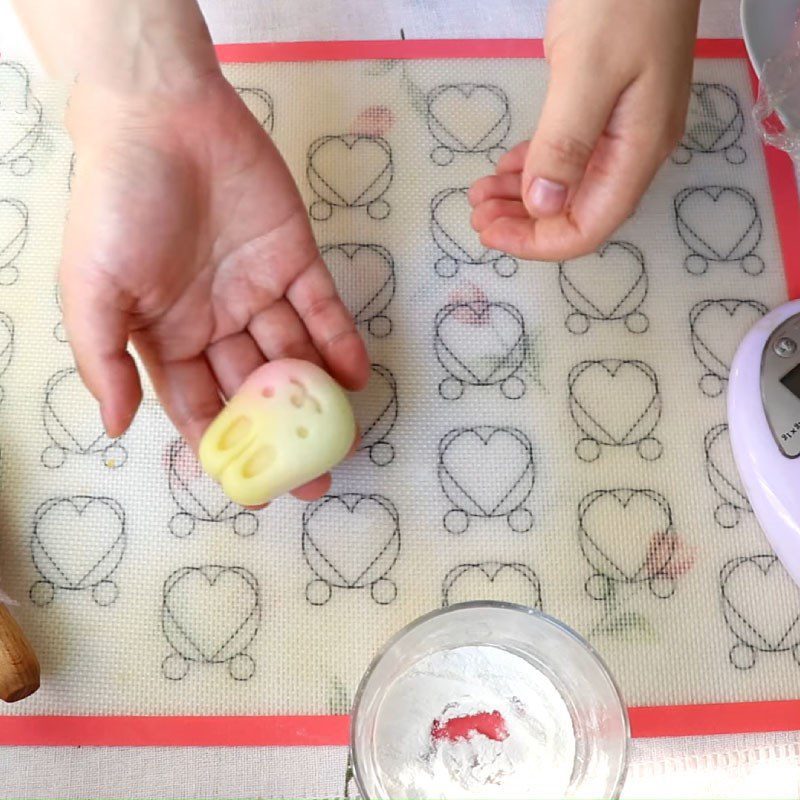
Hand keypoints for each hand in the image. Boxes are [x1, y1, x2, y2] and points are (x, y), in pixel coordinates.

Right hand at [62, 73, 368, 499]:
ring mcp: (258, 290)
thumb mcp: (92, 290)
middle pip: (254, 388)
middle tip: (313, 477)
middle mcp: (216, 321)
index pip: (199, 403)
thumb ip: (105, 361)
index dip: (225, 443)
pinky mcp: (294, 257)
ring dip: (317, 396)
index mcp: (167, 336)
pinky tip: (354, 376)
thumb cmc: (118, 205)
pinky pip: (321, 307)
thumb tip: (117, 428)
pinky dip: (339, 340)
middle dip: (281, 433)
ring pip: (293, 353)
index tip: (254, 485)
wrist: (163, 118)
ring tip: (345, 437)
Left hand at [469, 0, 699, 261]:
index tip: (492, 234)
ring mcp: (621, 129)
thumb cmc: (621, 0)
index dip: (539, 241)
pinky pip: (565, 156)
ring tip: (479, 196)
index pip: (589, 226)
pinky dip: (531, 168)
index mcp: (637, 151)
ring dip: (522, 198)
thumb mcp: (586, 71)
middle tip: (476, 216)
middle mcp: (633, 150)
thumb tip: (542, 206)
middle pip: (577, 212)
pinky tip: (502, 170)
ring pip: (567, 187)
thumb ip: (565, 144)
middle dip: (524, 223)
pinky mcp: (603, 107)